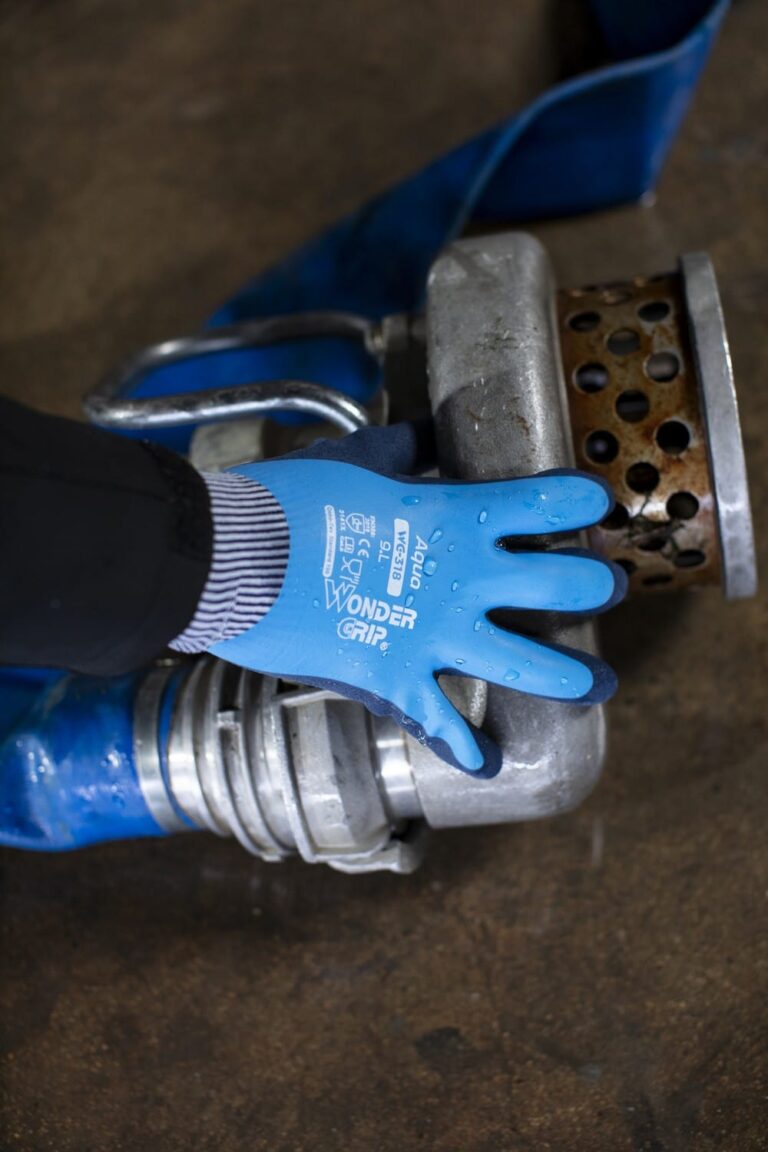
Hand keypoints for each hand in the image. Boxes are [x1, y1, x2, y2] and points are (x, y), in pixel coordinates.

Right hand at [210, 423, 625, 776]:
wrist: (223, 556)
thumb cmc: (285, 498)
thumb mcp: (349, 457)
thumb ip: (398, 448)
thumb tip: (421, 435)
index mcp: (452, 516)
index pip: (543, 502)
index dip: (579, 503)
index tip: (593, 507)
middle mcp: (458, 577)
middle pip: (561, 584)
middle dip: (596, 588)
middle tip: (607, 590)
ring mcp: (429, 633)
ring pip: (526, 665)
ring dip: (570, 679)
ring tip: (599, 688)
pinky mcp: (390, 677)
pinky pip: (439, 723)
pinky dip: (463, 748)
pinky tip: (484, 763)